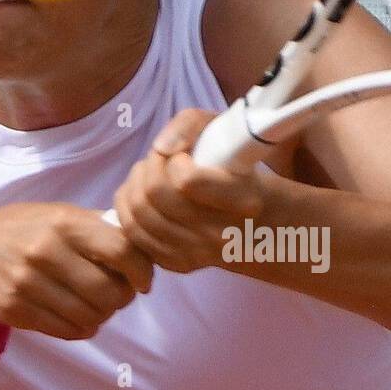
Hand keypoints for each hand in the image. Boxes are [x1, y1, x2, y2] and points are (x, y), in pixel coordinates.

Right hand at [0, 202, 153, 338]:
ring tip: (96, 305)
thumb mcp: (64, 215)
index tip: (143, 281)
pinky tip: (78, 317)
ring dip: (102, 316)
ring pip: (90, 317)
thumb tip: (148, 247)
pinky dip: (82, 328)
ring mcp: (26, 282)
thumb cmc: (32, 230)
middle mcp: (45, 251)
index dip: (142, 272)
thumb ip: (104, 229)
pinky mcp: (15, 309)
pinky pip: (67, 331)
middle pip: (109, 292)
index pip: (121, 251)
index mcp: (65, 223)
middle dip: (122, 299)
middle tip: (117, 295)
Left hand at [111, 108, 269, 272]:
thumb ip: (191, 125)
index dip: (176, 161)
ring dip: (136, 185)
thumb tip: (161, 148)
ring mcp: (199, 253)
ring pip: (139, 215)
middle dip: (150, 167)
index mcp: (243, 198)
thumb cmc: (240, 170)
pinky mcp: (179, 264)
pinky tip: (143, 196)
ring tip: (151, 174)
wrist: (262, 226)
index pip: (186, 181)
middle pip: (155, 194)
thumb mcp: (229, 133)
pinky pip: (134, 235)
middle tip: (162, 160)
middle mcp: (222, 232)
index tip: (186, 157)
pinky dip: (128, 209)